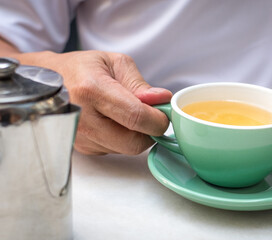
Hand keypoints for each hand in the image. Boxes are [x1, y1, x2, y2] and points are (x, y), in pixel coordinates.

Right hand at [54, 50, 171, 154]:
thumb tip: (162, 100)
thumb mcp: (114, 63)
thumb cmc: (82, 68)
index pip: (136, 117)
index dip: (158, 120)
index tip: (164, 115)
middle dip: (149, 132)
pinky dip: (121, 138)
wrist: (48, 81)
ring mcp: (80, 137)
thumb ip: (140, 84)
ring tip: (125, 114)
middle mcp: (82, 118)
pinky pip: (114, 150)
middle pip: (133, 142)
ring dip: (135, 135)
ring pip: (126, 149)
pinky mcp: (81, 148)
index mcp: (91, 90)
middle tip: (150, 117)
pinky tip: (112, 121)